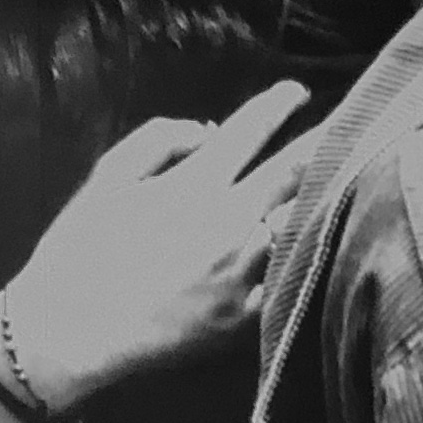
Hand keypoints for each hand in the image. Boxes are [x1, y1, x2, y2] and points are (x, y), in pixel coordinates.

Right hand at [0, 78, 313, 415]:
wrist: (72, 330)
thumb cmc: (82, 248)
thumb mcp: (108, 176)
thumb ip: (160, 139)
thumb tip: (210, 131)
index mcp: (195, 184)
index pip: (251, 131)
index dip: (278, 104)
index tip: (297, 91)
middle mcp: (229, 224)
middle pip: (294, 172)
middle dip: (323, 141)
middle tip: (350, 124)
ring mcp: (243, 272)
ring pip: (301, 223)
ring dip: (323, 196)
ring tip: (344, 178)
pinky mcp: (247, 316)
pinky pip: (288, 278)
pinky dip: (304, 253)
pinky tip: (322, 239)